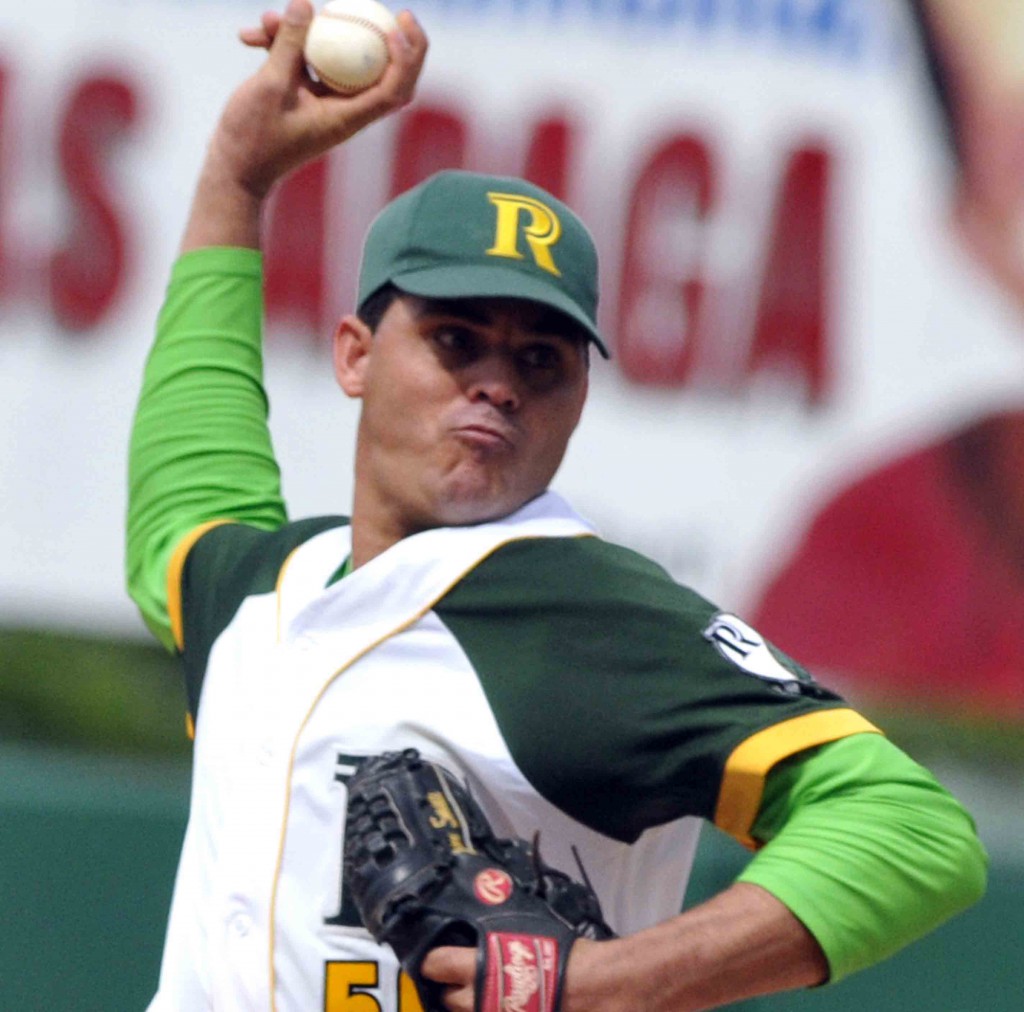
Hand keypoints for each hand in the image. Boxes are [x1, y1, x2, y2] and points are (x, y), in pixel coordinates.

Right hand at [181, 0, 426, 249]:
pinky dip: (282, 45)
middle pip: (380, 74)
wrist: (234, 170)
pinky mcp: (303, 95)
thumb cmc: (253, 138)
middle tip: (397, 12)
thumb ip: (290, 46)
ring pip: (331, 59)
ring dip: (305, 33)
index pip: (393, 91)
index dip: (405, 59)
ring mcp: (323, 101)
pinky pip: (304, 62)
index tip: (395, 27)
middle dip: (394, 43)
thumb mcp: (270, 86)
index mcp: (347, 118)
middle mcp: (342, 110)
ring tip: (266, 20)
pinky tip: (250, 36)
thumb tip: (307, 4)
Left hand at [419, 938, 606, 1011]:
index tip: (435, 961)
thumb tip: (490, 940)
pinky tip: (512, 1008)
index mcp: (481, 967)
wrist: (601, 988)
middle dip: (453, 992)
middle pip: (448, 1000)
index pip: (436, 964)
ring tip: (489, 1000)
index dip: (432, 963)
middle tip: (466, 983)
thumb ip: (502, 943)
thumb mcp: (531, 935)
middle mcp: (481, 1001)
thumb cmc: (566, 955)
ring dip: (474, 1009)